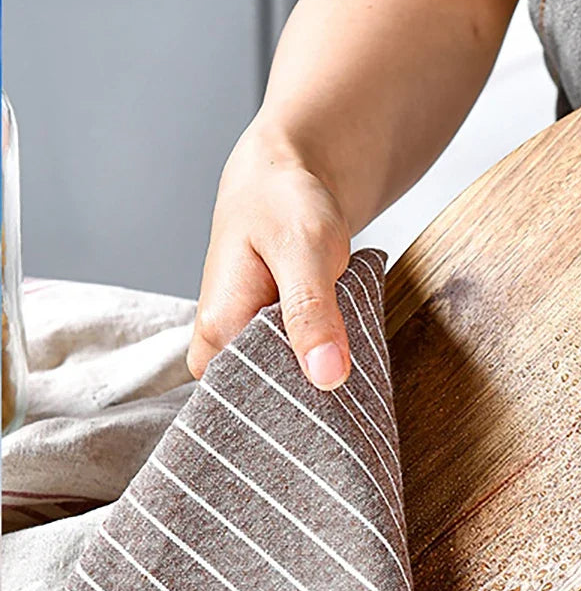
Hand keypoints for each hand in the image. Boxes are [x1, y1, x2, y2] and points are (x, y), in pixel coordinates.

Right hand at [188, 127, 351, 388]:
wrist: (286, 175)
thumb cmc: (286, 202)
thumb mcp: (307, 250)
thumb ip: (312, 312)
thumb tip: (326, 376)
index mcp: (217, 328)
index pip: (249, 401)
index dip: (295, 412)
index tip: (336, 415)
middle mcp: (220, 342)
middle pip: (267, 399)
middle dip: (312, 398)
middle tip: (353, 390)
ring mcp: (243, 341)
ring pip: (285, 383)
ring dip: (320, 378)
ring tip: (351, 371)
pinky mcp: (265, 337)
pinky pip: (296, 365)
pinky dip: (322, 361)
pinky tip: (344, 357)